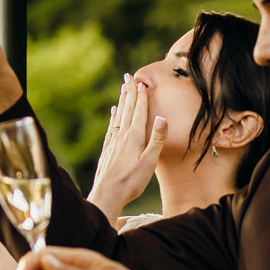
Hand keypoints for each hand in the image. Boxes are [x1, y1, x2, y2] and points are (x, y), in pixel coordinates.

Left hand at [87, 74, 166, 222]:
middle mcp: (122, 135)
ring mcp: (113, 141)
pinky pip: (112, 126)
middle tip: (129, 76)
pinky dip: (114, 115)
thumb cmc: (131, 180)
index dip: (141, 96)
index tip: (141, 81)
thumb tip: (162, 117)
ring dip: (122, 100)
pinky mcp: (108, 148)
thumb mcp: (149, 161)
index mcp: (134, 137)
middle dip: (129, 92)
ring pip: (119, 115)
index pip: (139, 111)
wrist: (107, 194)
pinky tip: (114, 111)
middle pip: (127, 109)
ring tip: (123, 87)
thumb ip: (157, 139)